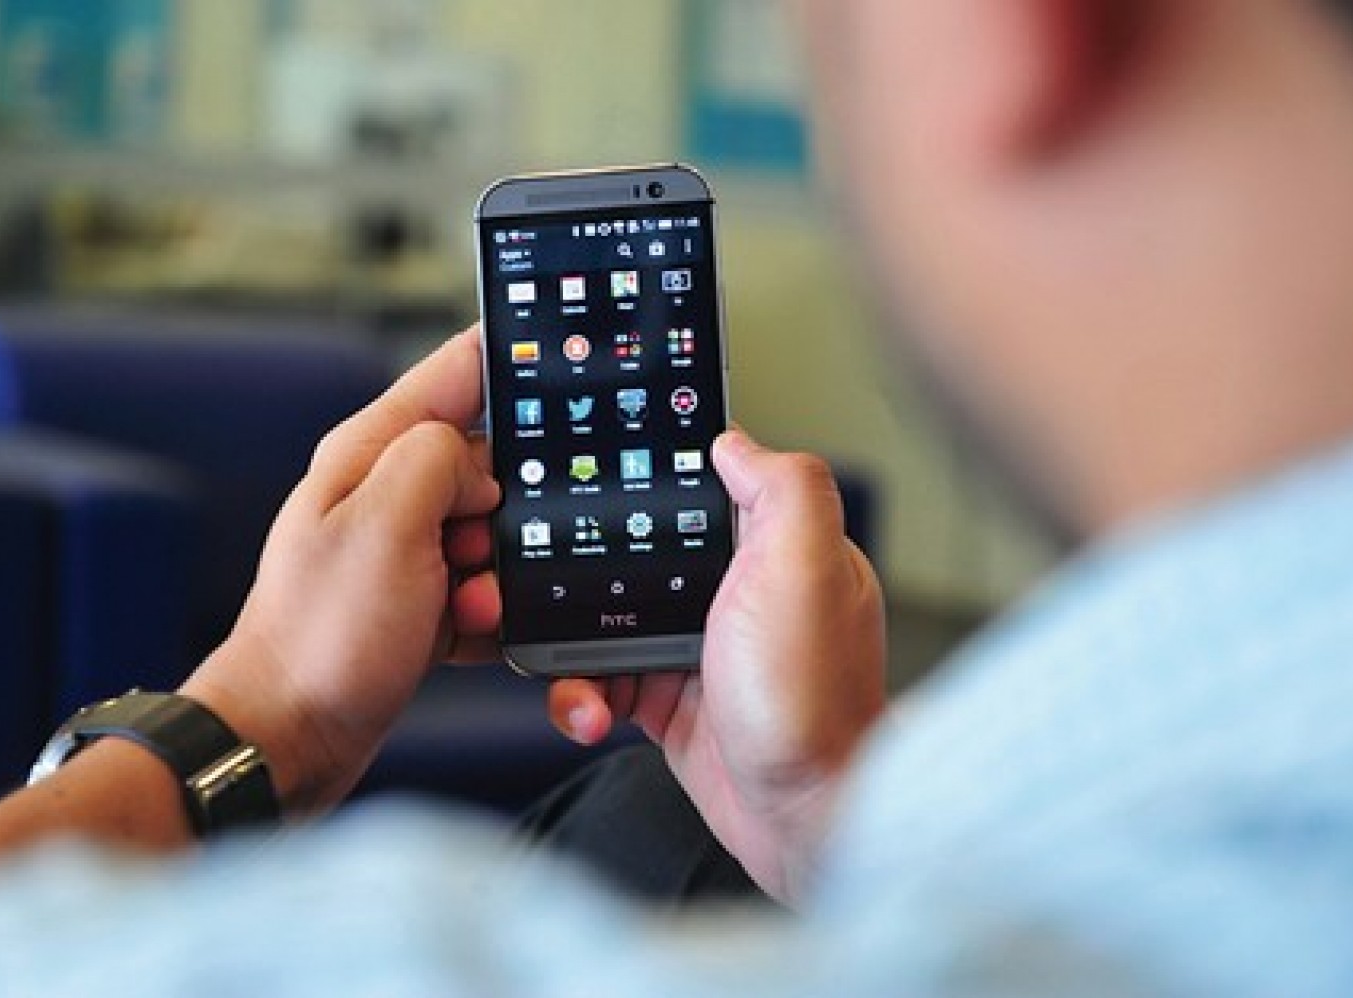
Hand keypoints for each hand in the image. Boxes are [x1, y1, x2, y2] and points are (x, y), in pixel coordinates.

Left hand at [182, 329, 502, 814]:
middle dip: (510, 506)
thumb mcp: (383, 525)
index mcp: (371, 451)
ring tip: (464, 605)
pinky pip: (489, 588)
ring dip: (501, 570)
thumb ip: (439, 460)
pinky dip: (493, 613)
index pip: (458, 370)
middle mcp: (388, 491)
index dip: (515, 358)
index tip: (570, 365)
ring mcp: (406, 550)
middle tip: (480, 549)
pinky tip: (472, 635)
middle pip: (491, 461)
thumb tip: (484, 468)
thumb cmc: (321, 640)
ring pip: (498, 532)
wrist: (289, 742)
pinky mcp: (424, 602)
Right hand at [549, 431, 885, 903]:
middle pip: (634, 552)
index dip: (638, 486)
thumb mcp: (805, 565)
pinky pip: (602, 680)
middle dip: (580, 569)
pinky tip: (590, 710)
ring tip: (570, 667)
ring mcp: (699, 648)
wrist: (806, 820)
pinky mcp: (670, 700)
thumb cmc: (812, 700)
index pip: (692, 490)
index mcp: (769, 547)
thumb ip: (780, 486)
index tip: (584, 489)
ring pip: (605, 619)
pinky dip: (582, 695)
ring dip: (572, 643)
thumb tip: (733, 440)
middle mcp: (734, 592)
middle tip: (540, 583)